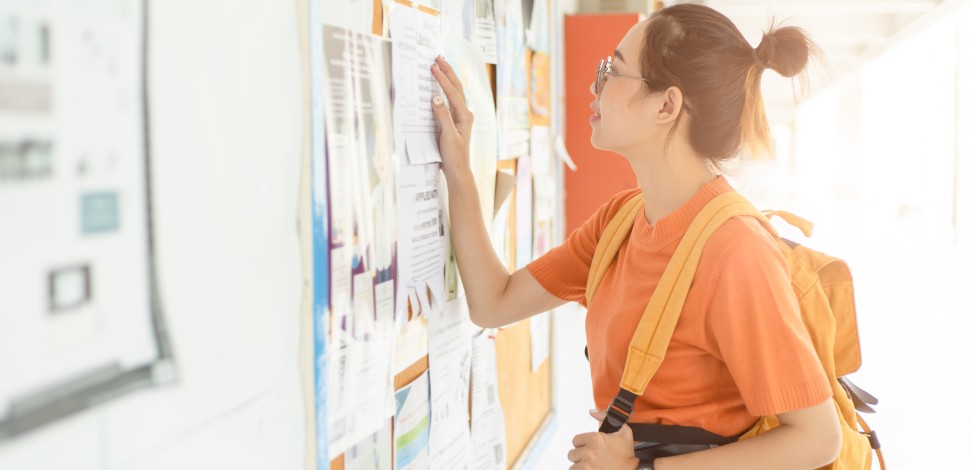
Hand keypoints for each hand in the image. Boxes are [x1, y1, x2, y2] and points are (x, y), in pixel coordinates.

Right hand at [429, 55, 473, 179]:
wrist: (457, 170)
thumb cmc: (454, 155)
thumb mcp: (447, 136)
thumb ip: (442, 116)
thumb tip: (435, 97)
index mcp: (465, 116)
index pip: (453, 93)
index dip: (443, 79)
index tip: (433, 67)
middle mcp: (465, 114)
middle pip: (457, 87)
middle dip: (448, 71)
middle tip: (438, 57)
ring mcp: (460, 117)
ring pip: (455, 92)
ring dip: (447, 77)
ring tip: (440, 65)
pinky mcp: (454, 121)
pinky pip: (450, 100)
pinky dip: (444, 89)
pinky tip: (438, 85)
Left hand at [566, 409, 638, 469]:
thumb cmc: (627, 458)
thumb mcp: (625, 433)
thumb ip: (608, 418)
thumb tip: (592, 411)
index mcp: (596, 438)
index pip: (576, 440)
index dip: (583, 445)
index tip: (589, 449)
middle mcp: (589, 451)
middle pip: (572, 453)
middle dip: (580, 456)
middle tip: (591, 459)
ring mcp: (586, 464)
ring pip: (573, 465)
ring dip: (580, 466)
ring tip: (591, 467)